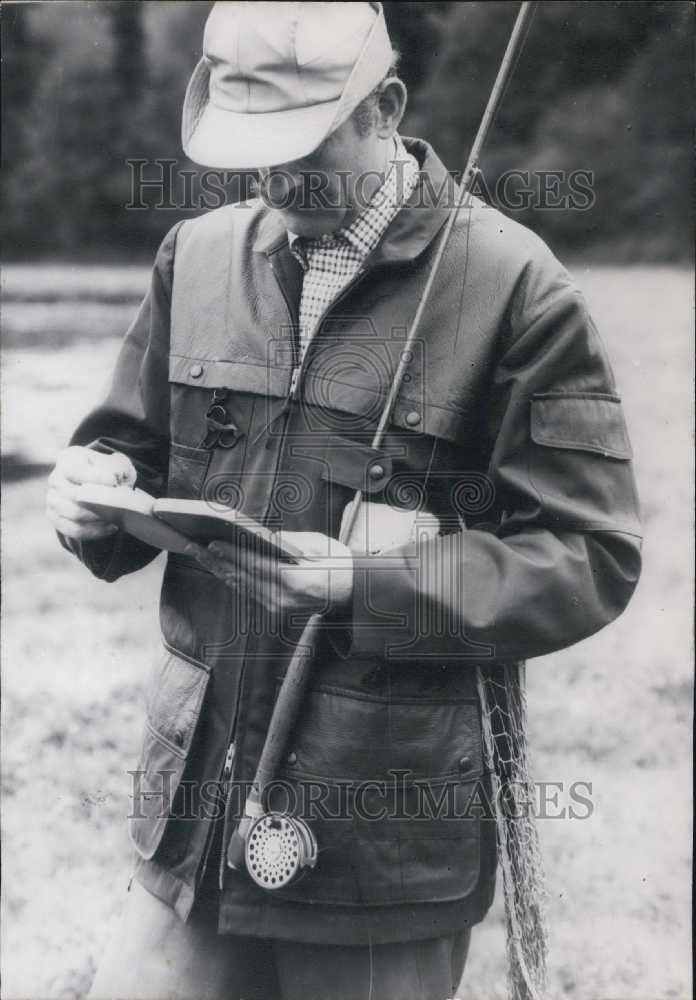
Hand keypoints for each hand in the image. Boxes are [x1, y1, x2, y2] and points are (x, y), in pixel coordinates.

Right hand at [46, 446, 136, 539]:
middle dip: (99, 502)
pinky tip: (110, 527)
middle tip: (118, 506)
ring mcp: (53, 500)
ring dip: (98, 518)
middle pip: (75, 495)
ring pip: (74, 514)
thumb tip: (116, 480)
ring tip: (116, 517)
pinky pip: (74, 529)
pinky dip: (94, 531)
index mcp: (68, 459)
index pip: (76, 470)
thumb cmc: (108, 471)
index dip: (95, 477)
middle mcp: (55, 479)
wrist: (99, 484)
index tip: (113, 482)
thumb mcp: (117, 463)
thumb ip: (118, 468)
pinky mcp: (56, 518)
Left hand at [187, 531, 352, 615]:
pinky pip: (247, 591)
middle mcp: (282, 598)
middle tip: (192, 546)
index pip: (255, 566)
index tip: (211, 543)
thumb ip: (287, 542)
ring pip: (240, 586)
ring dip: (217, 569)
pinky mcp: (274, 609)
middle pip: (241, 577)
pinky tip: (216, 566)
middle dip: (214, 561)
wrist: (352, 592)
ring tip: (197, 553)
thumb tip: (260, 538)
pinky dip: (230, 577)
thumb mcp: (317, 545)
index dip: (231, 554)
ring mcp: (277, 607)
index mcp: (294, 581)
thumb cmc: (338, 563)